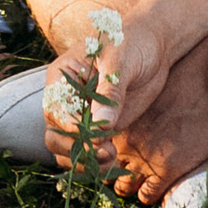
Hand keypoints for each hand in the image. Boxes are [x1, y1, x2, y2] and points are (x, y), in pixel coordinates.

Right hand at [43, 8, 175, 162]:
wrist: (153, 46)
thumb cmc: (132, 42)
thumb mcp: (120, 60)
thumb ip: (110, 91)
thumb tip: (101, 125)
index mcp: (62, 79)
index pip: (55, 111)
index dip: (71, 129)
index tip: (95, 137)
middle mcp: (67, 102)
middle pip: (54, 137)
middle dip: (77, 150)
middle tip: (106, 152)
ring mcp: (82, 118)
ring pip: (67, 152)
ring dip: (86, 163)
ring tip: (112, 158)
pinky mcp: (99, 129)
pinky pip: (88, 154)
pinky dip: (97, 164)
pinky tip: (114, 163)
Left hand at [105, 63, 207, 205]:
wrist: (206, 91)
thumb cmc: (176, 86)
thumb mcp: (142, 97)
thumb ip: (125, 115)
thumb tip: (115, 123)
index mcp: (115, 126)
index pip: (95, 151)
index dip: (101, 155)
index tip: (108, 155)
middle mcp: (123, 147)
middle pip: (104, 172)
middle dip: (112, 173)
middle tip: (122, 169)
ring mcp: (143, 161)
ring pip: (122, 188)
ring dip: (129, 186)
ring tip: (139, 179)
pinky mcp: (164, 172)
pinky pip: (146, 196)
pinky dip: (148, 194)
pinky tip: (155, 185)